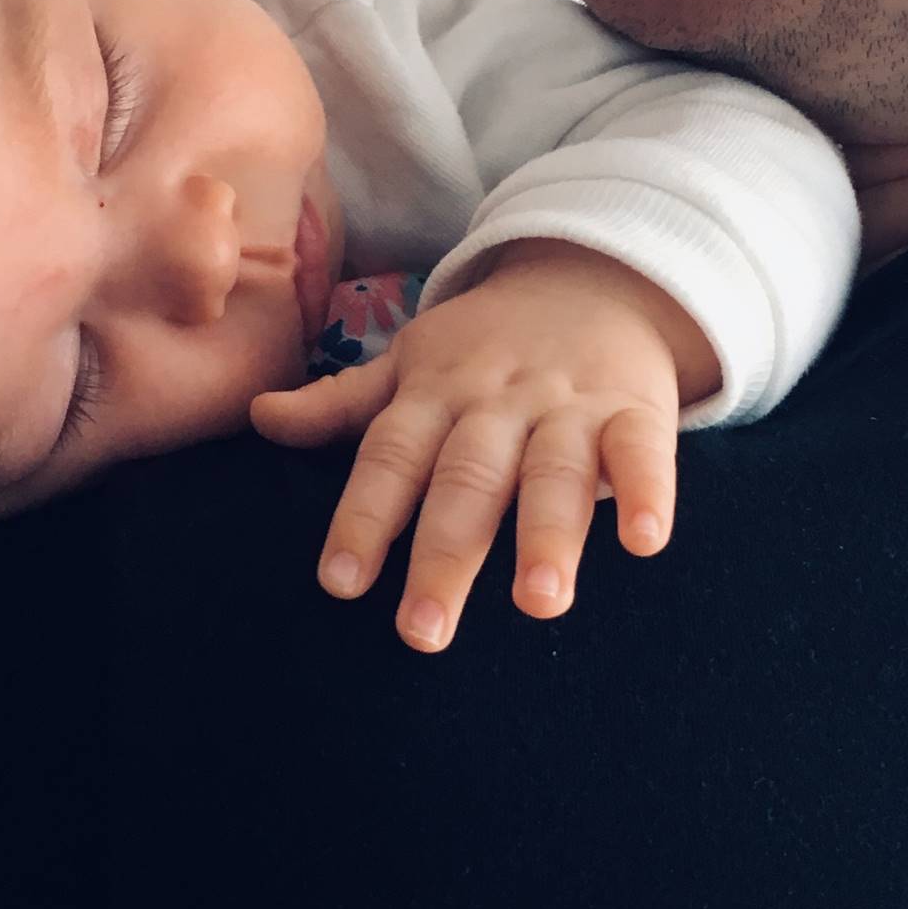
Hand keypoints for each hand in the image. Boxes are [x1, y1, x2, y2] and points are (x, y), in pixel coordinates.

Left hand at [250, 241, 716, 652]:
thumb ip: (342, 404)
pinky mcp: (636, 409)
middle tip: (424, 632)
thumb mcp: (411, 363)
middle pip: (467, 478)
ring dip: (547, 534)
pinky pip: (644, 450)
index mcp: (434, 395)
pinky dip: (648, 491)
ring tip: (539, 602)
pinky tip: (646, 542)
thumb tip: (259, 419)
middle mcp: (497, 403)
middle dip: (445, 553)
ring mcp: (569, 405)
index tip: (340, 583)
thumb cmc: (487, 344)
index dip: (363, 517)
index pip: (390, 457)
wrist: (594, 276)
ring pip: (554, 471)